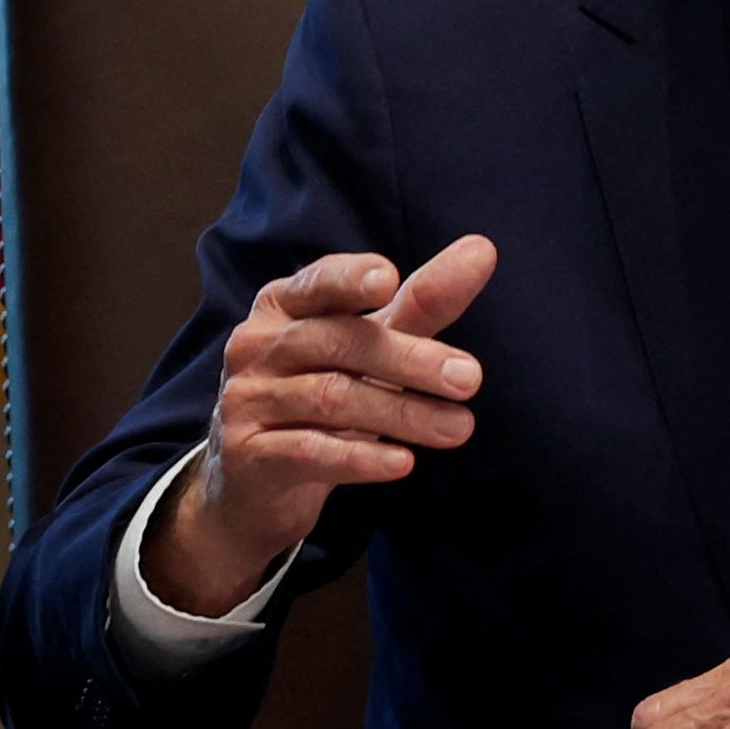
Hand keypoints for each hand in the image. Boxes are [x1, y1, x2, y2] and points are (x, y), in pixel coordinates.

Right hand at [141, 237, 498, 616]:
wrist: (254, 479)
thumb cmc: (319, 393)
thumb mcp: (369, 346)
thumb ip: (421, 302)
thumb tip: (483, 249)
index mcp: (283, 305)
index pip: (319, 283)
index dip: (349, 278)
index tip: (388, 278)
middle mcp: (256, 345)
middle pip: (337, 343)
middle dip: (408, 359)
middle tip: (470, 378)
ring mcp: (247, 400)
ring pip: (330, 398)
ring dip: (401, 414)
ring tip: (459, 428)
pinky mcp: (249, 456)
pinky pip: (309, 453)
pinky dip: (360, 458)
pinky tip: (403, 463)